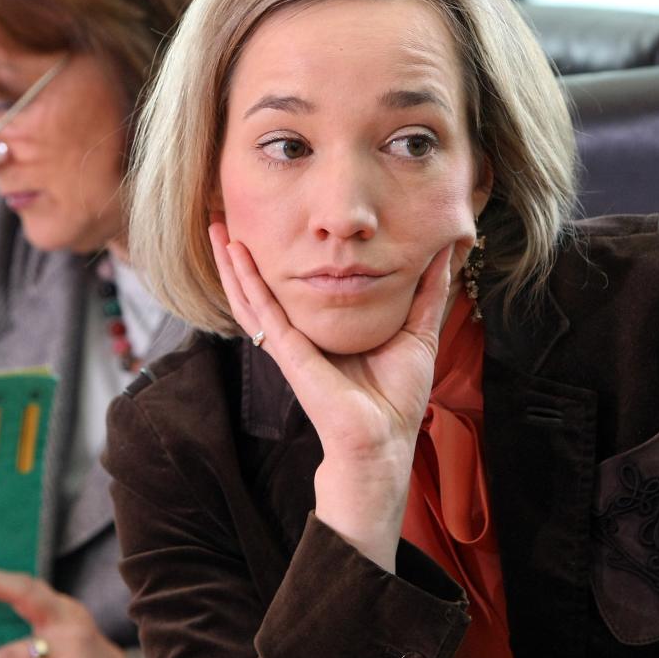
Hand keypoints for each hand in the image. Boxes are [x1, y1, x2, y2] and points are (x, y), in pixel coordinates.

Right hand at [209, 221, 454, 571]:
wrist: (384, 439)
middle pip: (261, 287)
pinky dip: (243, 279)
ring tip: (216, 228)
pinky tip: (232, 254)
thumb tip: (442, 254)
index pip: (294, 288)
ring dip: (230, 261)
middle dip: (242, 255)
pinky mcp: (287, 350)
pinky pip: (260, 308)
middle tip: (227, 218)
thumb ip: (425, 294)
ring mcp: (288, 341)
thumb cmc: (396, 398)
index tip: (273, 226)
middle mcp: (299, 334)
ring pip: (249, 293)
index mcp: (324, 331)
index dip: (281, 260)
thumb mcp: (417, 332)